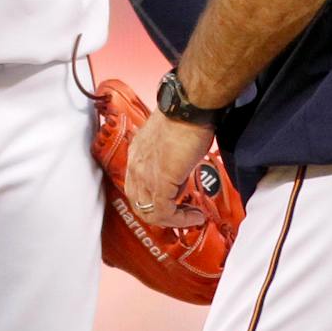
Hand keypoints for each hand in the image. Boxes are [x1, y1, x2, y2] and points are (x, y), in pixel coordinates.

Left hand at [125, 111, 214, 228]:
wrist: (187, 110)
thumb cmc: (185, 119)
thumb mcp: (171, 144)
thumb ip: (169, 160)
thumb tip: (180, 174)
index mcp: (136, 156)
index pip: (136, 189)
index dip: (155, 202)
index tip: (177, 204)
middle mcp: (135, 166)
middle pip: (139, 205)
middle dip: (163, 216)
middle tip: (184, 214)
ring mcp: (144, 175)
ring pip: (149, 212)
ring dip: (173, 220)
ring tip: (193, 216)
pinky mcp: (159, 182)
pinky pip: (164, 211)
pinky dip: (180, 219)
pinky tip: (196, 215)